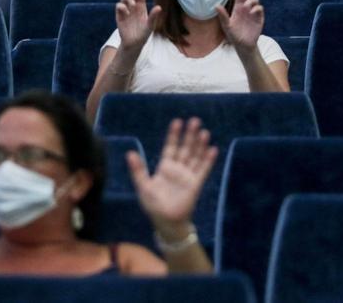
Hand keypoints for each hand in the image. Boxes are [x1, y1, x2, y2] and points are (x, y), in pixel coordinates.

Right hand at [115, 0, 161, 50]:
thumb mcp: (150, 25)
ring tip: (132, 5)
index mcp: (141, 6)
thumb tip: (159, 7)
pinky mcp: (119, 15)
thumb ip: (153, 16)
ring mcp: (125, 9)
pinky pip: (118, 6)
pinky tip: (127, 13)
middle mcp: (133, 6)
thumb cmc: (144, 34)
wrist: (134, 43)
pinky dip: (122, 7)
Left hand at [128, 118, 215, 233]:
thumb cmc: (153, 204)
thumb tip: (129, 153)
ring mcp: (188, 176)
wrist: (166, 221)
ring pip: (195, 156)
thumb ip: (138, 169)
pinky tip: (212, 150)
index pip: (170, 146)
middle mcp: (177, 169)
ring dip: (200, 145)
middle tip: (195, 120)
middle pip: (185, 148)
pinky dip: (208, 160)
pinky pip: (203, 170)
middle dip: (190, 135)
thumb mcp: (143, 185)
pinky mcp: (196, 184)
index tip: (178, 122)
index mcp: (164, 167)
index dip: (174, 135)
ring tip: (204, 132)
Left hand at [216, 0, 263, 51]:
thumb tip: (216, 5)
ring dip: (251, 0)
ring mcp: (253, 12)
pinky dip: (256, 8)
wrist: (243, 45)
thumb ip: (223, 16)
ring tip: (246, 7)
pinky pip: (260, 8)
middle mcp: (245, 8)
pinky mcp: (259, 18)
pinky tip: (251, 12)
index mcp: (237, 8)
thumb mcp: (227, 25)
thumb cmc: (233, 35)